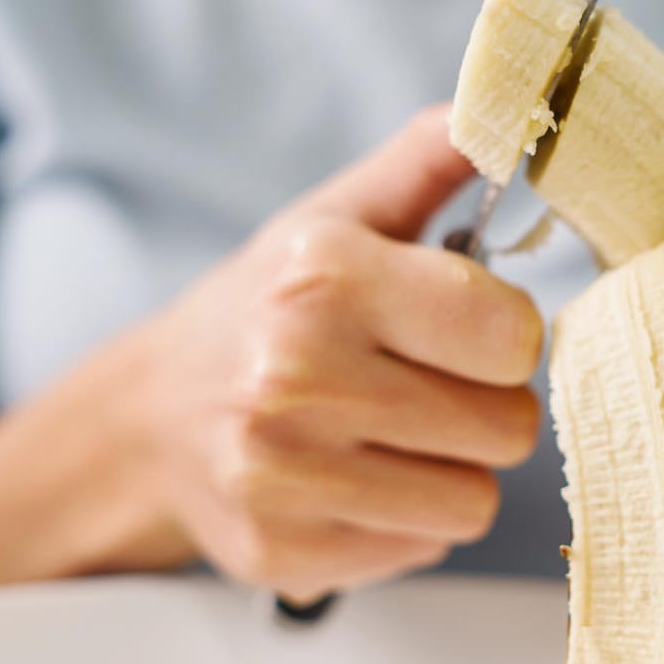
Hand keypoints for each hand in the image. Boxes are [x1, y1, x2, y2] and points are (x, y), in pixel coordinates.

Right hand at [122, 107, 543, 602]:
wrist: (151, 413)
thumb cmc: (266, 305)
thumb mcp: (335, 215)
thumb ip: (426, 159)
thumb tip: (501, 112)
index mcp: (325, 278)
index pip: (512, 335)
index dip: (505, 336)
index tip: (465, 330)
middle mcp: (296, 377)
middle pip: (507, 427)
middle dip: (482, 405)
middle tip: (422, 383)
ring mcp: (283, 475)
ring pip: (475, 500)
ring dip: (450, 468)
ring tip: (390, 432)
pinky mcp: (281, 551)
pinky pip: (426, 545)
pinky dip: (406, 517)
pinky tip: (354, 477)